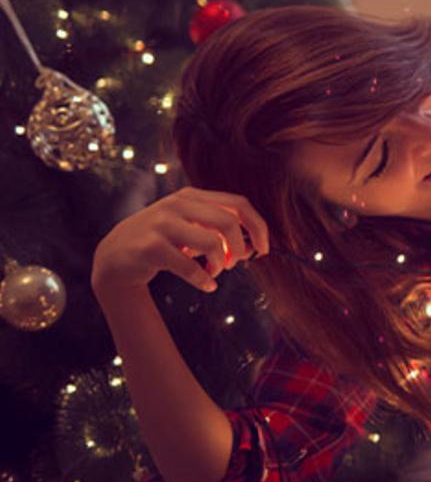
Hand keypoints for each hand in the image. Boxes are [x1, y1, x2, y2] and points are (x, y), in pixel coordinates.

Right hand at [91, 187, 269, 299]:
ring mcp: (161, 224)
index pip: (238, 203)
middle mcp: (177, 204)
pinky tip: (207, 285)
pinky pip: (190, 267)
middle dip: (239, 249)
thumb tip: (254, 245)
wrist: (115, 256)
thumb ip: (218, 230)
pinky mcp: (150, 247)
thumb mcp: (190, 227)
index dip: (257, 226)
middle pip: (228, 223)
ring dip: (220, 265)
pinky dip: (204, 280)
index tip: (264, 249)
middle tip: (233, 265)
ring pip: (212, 243)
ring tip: (215, 273)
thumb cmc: (163, 241)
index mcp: (192, 196)